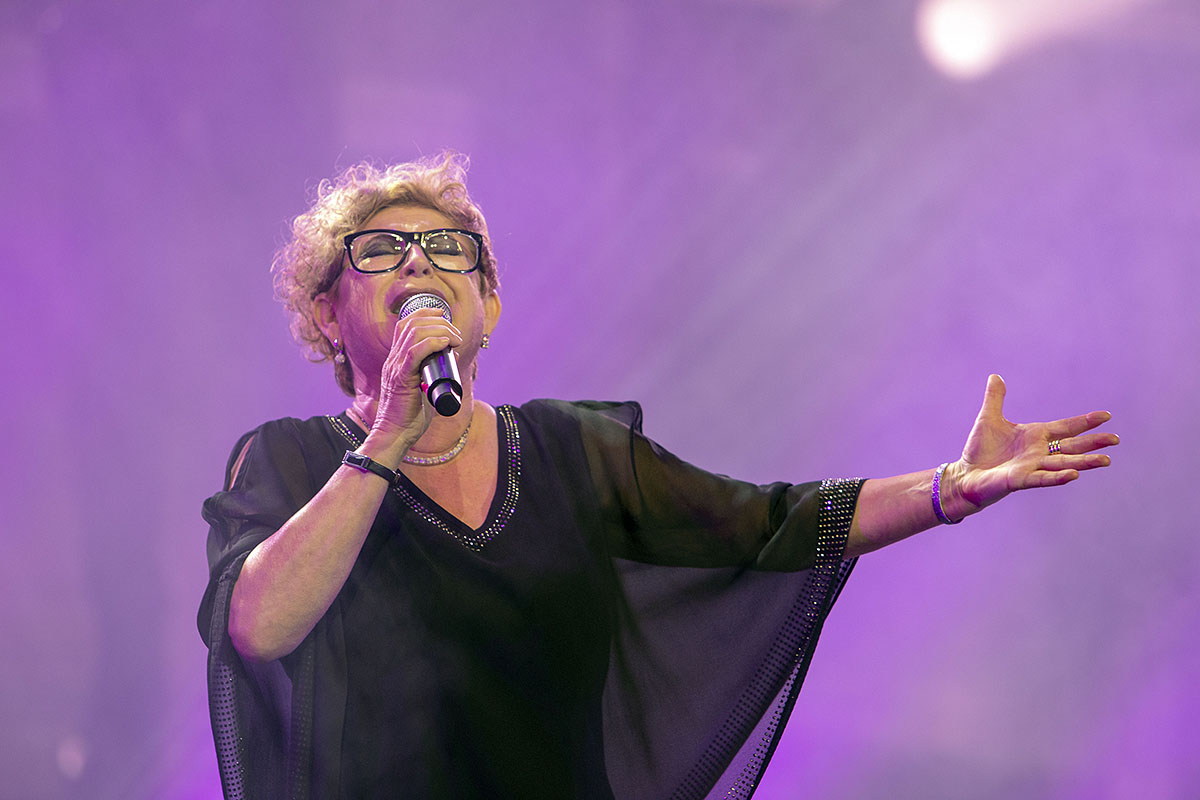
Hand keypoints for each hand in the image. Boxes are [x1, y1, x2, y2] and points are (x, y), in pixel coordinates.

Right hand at [371, 307, 462, 442]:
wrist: (396, 434)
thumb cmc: (411, 415)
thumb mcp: (424, 386)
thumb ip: (434, 370)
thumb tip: (452, 354)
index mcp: (396, 359)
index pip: (405, 324)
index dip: (424, 312)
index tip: (443, 314)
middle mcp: (393, 359)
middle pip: (412, 324)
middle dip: (438, 321)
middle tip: (456, 333)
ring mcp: (396, 368)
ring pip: (414, 333)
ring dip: (440, 330)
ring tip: (456, 339)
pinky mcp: (401, 379)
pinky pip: (414, 353)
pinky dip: (432, 343)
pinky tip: (446, 343)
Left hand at [945, 374, 1118, 517]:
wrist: (966, 474)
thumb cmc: (979, 450)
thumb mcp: (988, 419)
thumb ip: (995, 399)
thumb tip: (995, 376)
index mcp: (1035, 436)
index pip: (1066, 427)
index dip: (1085, 422)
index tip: (1106, 416)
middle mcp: (1038, 452)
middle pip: (1072, 447)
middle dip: (1093, 443)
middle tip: (1116, 440)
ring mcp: (1031, 467)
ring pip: (1063, 464)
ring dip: (1084, 462)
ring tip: (1106, 460)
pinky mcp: (1020, 480)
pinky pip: (1042, 478)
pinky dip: (1057, 477)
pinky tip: (1074, 475)